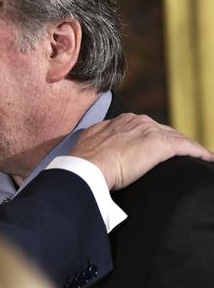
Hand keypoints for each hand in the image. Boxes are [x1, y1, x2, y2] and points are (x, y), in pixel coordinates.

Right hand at [71, 113, 212, 189]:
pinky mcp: (160, 144)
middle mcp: (137, 121)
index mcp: (122, 120)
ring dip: (188, 148)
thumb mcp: (92, 143)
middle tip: (183, 155)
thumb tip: (102, 149)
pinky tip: (207, 159)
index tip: (158, 150)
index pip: (146, 128)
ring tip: (198, 158)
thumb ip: (102, 140)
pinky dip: (199, 153)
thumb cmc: (85, 160)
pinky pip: (187, 148)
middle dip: (174, 143)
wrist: (87, 166)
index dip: (154, 139)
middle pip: (164, 131)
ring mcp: (149, 131)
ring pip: (177, 138)